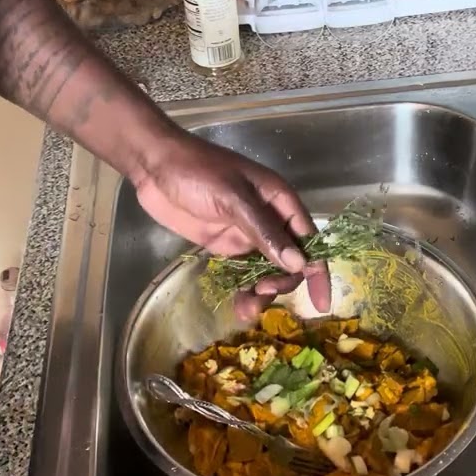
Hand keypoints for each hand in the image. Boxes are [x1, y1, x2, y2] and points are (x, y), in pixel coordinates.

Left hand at [131, 134, 330, 319]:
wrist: (155, 165)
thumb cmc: (198, 171)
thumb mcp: (234, 199)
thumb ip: (265, 232)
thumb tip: (298, 264)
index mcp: (279, 201)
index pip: (308, 240)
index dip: (317, 272)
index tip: (320, 304)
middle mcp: (269, 220)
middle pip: (289, 261)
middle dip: (281, 282)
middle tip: (261, 291)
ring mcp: (246, 234)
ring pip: (265, 271)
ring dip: (261, 292)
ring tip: (246, 310)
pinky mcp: (223, 245)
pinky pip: (241, 272)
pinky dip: (243, 290)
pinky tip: (239, 306)